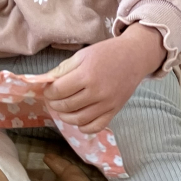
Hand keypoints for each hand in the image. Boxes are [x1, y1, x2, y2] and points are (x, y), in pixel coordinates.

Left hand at [43, 24, 165, 133]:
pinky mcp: (114, 110)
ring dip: (65, 117)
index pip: (59, 91)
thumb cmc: (107, 53)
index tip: (48, 90)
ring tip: (62, 109)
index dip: (49, 92)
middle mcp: (97, 92)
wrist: (134, 57)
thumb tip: (46, 83)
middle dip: (54, 104)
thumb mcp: (83, 55)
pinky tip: (78, 118)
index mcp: (87, 74)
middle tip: (53, 99)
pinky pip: (95, 127)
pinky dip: (83, 127)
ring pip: (78, 119)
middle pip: (66, 106)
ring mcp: (107, 104)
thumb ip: (63, 69)